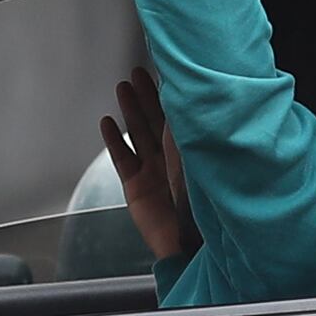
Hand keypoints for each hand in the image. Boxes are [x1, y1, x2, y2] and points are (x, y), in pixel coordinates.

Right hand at [98, 68, 192, 260]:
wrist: (192, 245)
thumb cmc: (207, 204)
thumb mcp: (198, 156)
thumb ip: (185, 128)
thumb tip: (180, 94)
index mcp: (197, 151)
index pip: (181, 115)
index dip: (170, 93)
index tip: (162, 70)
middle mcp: (175, 161)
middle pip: (156, 121)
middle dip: (147, 96)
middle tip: (138, 73)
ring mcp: (155, 174)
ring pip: (139, 134)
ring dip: (130, 110)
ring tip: (123, 88)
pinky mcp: (136, 190)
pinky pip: (123, 159)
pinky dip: (114, 140)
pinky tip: (108, 123)